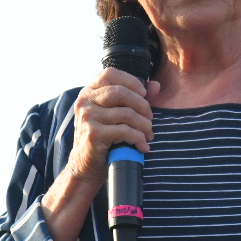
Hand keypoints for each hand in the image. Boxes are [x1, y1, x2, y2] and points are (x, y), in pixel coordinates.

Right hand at [40, 68, 158, 240]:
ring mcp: (87, 117)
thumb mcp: (115, 114)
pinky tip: (142, 146)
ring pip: (126, 113)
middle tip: (150, 119)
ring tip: (148, 134)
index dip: (130, 80)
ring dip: (144, 125)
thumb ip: (134, 98)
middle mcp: (84, 101)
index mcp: (89, 92)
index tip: (144, 93)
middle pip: (121, 93)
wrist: (86, 167)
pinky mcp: (93, 134)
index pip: (110, 74)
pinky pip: (124, 131)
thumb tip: (156, 85)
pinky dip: (138, 138)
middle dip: (142, 106)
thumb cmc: (103, 138)